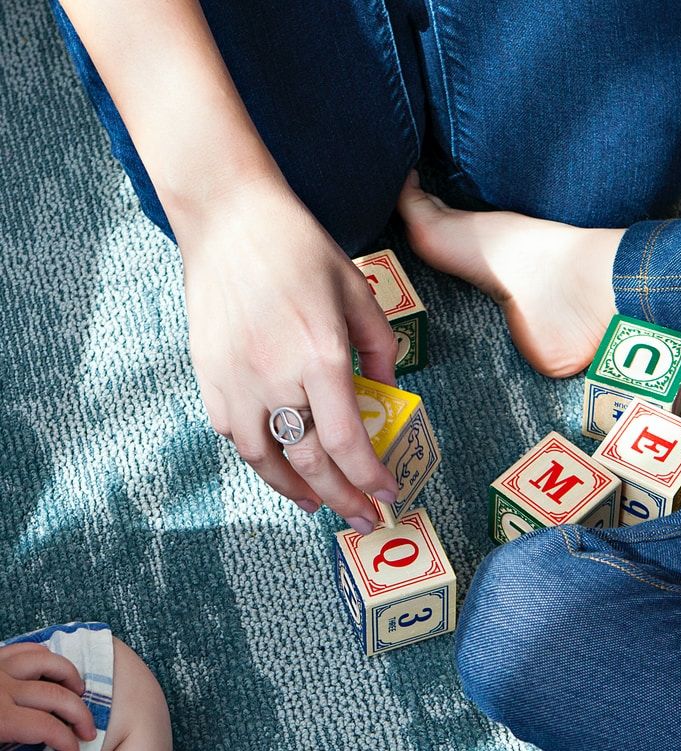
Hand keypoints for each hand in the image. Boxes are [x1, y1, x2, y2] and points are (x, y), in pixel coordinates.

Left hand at [0, 643, 96, 750]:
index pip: (48, 730)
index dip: (68, 744)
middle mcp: (3, 688)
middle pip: (57, 696)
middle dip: (80, 715)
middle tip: (89, 732)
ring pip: (47, 662)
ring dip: (68, 676)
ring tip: (78, 691)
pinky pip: (24, 648)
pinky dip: (43, 655)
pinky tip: (48, 668)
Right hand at [175, 175, 400, 531]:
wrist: (228, 218)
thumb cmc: (298, 249)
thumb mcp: (357, 291)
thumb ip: (379, 348)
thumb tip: (387, 393)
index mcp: (320, 356)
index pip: (348, 442)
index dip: (369, 478)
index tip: (387, 496)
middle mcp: (276, 378)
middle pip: (311, 462)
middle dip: (343, 499)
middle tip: (362, 519)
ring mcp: (236, 381)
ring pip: (266, 460)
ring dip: (295, 491)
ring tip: (318, 503)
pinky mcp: (209, 377)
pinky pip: (235, 435)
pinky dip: (260, 458)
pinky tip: (279, 463)